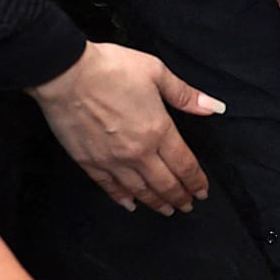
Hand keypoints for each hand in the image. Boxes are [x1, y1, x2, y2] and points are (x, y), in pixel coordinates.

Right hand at [29, 41, 220, 213]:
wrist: (65, 74)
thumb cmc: (109, 68)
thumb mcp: (155, 72)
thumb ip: (185, 94)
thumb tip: (214, 106)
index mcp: (158, 130)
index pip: (184, 165)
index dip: (196, 181)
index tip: (202, 191)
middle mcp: (138, 152)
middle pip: (165, 184)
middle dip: (180, 197)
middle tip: (188, 206)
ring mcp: (112, 160)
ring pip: (140, 191)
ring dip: (156, 203)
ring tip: (167, 210)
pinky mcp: (89, 162)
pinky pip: (110, 187)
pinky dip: (122, 198)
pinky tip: (130, 204)